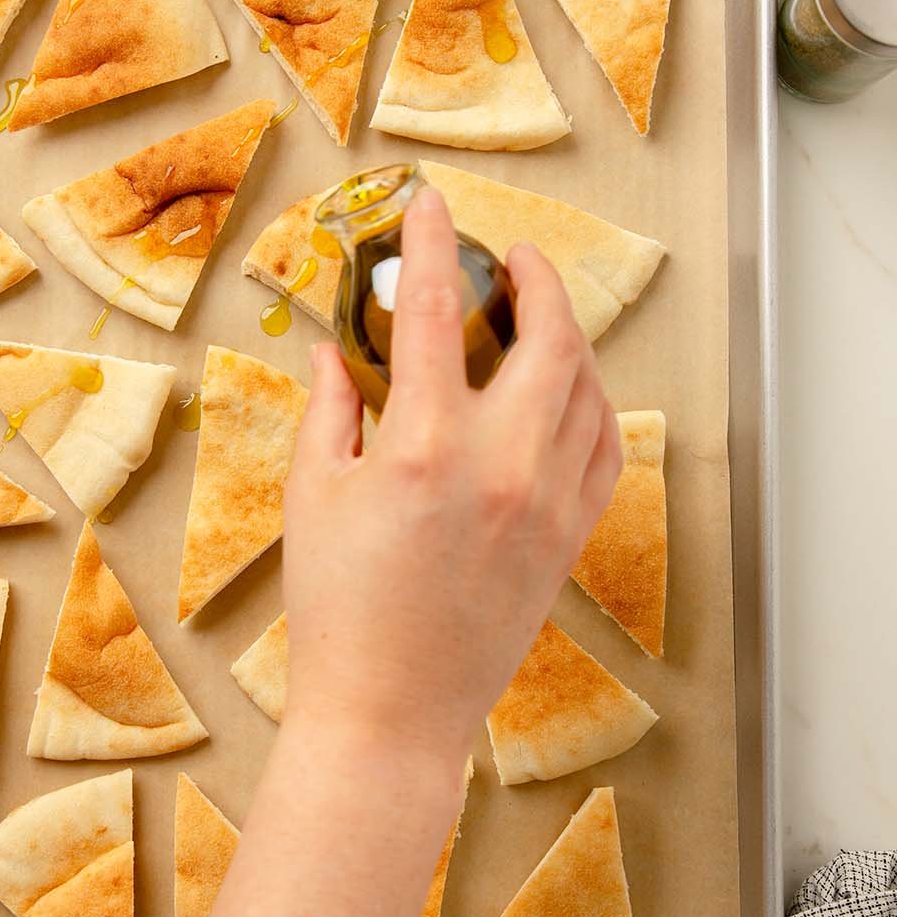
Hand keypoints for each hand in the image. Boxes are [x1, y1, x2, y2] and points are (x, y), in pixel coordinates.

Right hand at [282, 183, 620, 769]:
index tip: (429, 204)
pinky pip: (603, 447)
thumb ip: (329, 410)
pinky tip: (565, 393)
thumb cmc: (339, 613)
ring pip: (589, 387)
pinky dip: (590, 402)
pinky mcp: (569, 537)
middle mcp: (502, 463)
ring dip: (570, 336)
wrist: (392, 712)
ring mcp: (547, 501)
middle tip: (511, 258)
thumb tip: (333, 350)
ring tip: (540, 319)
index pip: (436, 310)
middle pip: (548, 334)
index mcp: (424, 445)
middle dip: (535, 278)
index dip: (430, 244)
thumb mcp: (313, 498)